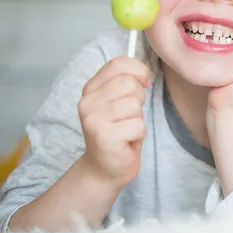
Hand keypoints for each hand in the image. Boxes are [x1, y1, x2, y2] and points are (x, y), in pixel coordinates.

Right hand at [77, 56, 149, 189]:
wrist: (104, 168)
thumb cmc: (118, 132)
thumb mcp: (119, 101)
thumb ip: (126, 82)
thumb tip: (144, 72)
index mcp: (91, 88)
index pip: (118, 63)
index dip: (138, 70)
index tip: (143, 82)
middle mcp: (88, 102)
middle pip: (130, 83)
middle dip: (139, 99)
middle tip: (129, 116)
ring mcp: (94, 119)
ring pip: (135, 104)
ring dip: (138, 119)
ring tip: (126, 129)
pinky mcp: (105, 137)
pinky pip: (138, 125)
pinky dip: (139, 134)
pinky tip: (126, 140)